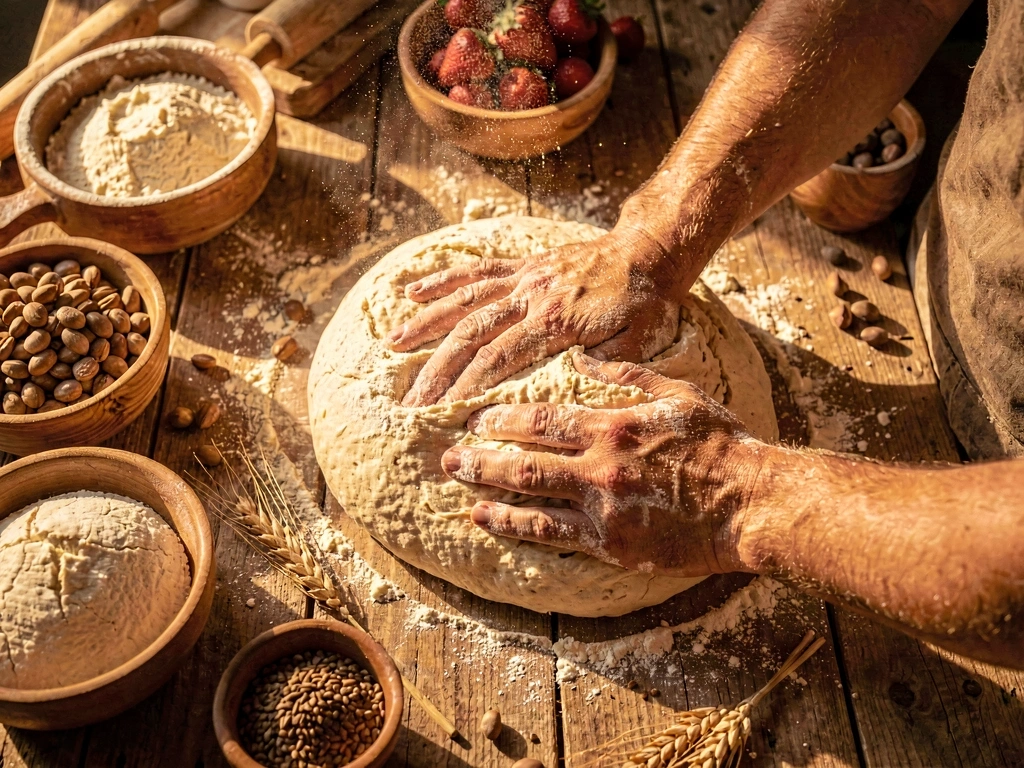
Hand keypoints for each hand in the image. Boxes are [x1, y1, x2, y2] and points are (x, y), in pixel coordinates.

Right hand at [388, 229, 685, 406]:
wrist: (649, 250)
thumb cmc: (646, 303)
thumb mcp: (636, 343)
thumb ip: (598, 367)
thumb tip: (562, 394)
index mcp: (556, 322)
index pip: (498, 359)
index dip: (466, 387)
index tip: (441, 414)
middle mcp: (531, 297)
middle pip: (471, 334)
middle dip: (437, 370)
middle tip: (411, 402)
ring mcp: (523, 278)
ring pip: (464, 300)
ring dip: (425, 323)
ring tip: (392, 346)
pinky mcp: (523, 265)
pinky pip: (477, 270)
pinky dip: (442, 280)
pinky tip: (411, 292)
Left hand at [440, 352, 767, 577]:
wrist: (751, 504)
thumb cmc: (720, 446)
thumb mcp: (678, 393)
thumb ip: (628, 374)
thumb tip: (586, 357)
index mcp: (614, 427)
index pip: (543, 419)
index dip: (502, 419)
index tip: (475, 418)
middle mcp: (600, 467)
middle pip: (525, 460)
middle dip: (481, 456)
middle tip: (448, 454)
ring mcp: (602, 509)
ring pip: (530, 499)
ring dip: (488, 491)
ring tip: (458, 486)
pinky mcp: (611, 544)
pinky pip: (552, 536)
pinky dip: (515, 527)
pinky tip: (489, 521)